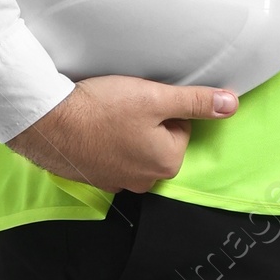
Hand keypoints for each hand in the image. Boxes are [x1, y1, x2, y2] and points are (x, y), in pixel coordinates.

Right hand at [9, 75, 238, 193]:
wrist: (48, 122)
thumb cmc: (101, 109)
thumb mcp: (155, 97)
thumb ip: (196, 102)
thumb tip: (231, 104)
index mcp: (167, 162)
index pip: (180, 127)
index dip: (162, 108)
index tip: (141, 101)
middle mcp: (145, 180)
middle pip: (159, 140)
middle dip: (145, 122)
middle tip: (123, 106)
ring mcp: (117, 182)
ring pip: (135, 148)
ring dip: (125, 132)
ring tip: (106, 116)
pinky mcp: (95, 178)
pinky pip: (111, 156)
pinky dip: (105, 143)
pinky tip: (93, 129)